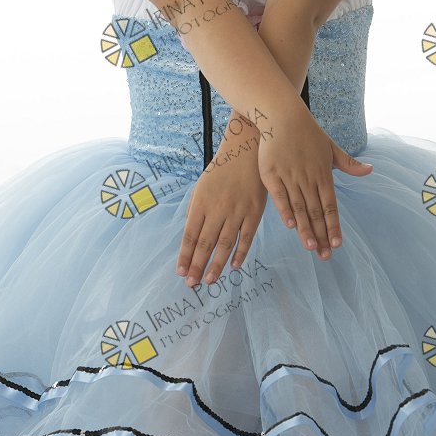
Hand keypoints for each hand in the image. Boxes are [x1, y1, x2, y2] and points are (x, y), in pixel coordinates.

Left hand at [176, 119, 267, 287]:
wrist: (246, 150)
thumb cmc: (222, 170)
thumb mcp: (202, 188)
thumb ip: (196, 212)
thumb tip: (191, 238)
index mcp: (201, 202)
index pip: (190, 235)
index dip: (185, 256)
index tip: (181, 272)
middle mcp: (217, 209)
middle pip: (205, 243)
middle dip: (197, 266)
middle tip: (191, 285)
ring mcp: (236, 211)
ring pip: (224, 244)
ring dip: (216, 265)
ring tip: (208, 280)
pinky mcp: (254, 212)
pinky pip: (246, 237)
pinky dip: (240, 253)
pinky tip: (234, 267)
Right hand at [256, 108, 372, 257]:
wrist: (282, 115)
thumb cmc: (307, 132)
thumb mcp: (331, 147)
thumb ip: (349, 163)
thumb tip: (371, 170)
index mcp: (323, 174)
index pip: (331, 206)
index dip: (334, 226)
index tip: (337, 244)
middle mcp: (308, 178)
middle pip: (316, 212)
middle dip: (321, 235)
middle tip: (326, 256)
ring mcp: (289, 176)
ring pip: (299, 207)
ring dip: (305, 229)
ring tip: (312, 247)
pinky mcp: (271, 173)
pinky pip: (279, 196)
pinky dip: (285, 210)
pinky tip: (291, 224)